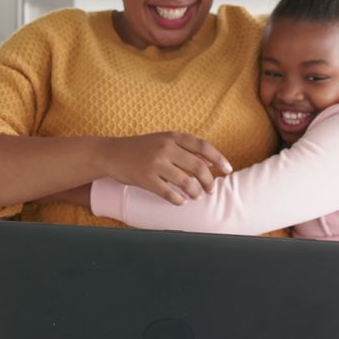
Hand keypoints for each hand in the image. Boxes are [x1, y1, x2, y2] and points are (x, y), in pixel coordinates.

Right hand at [96, 132, 231, 205]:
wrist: (110, 154)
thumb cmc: (140, 148)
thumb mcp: (163, 140)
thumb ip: (185, 148)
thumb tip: (211, 161)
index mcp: (172, 137)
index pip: (203, 146)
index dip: (219, 159)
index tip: (228, 170)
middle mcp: (165, 148)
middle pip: (198, 166)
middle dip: (209, 181)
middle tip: (211, 190)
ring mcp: (155, 163)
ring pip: (186, 182)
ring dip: (195, 192)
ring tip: (196, 196)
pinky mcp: (145, 178)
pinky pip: (168, 193)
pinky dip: (178, 200)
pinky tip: (180, 202)